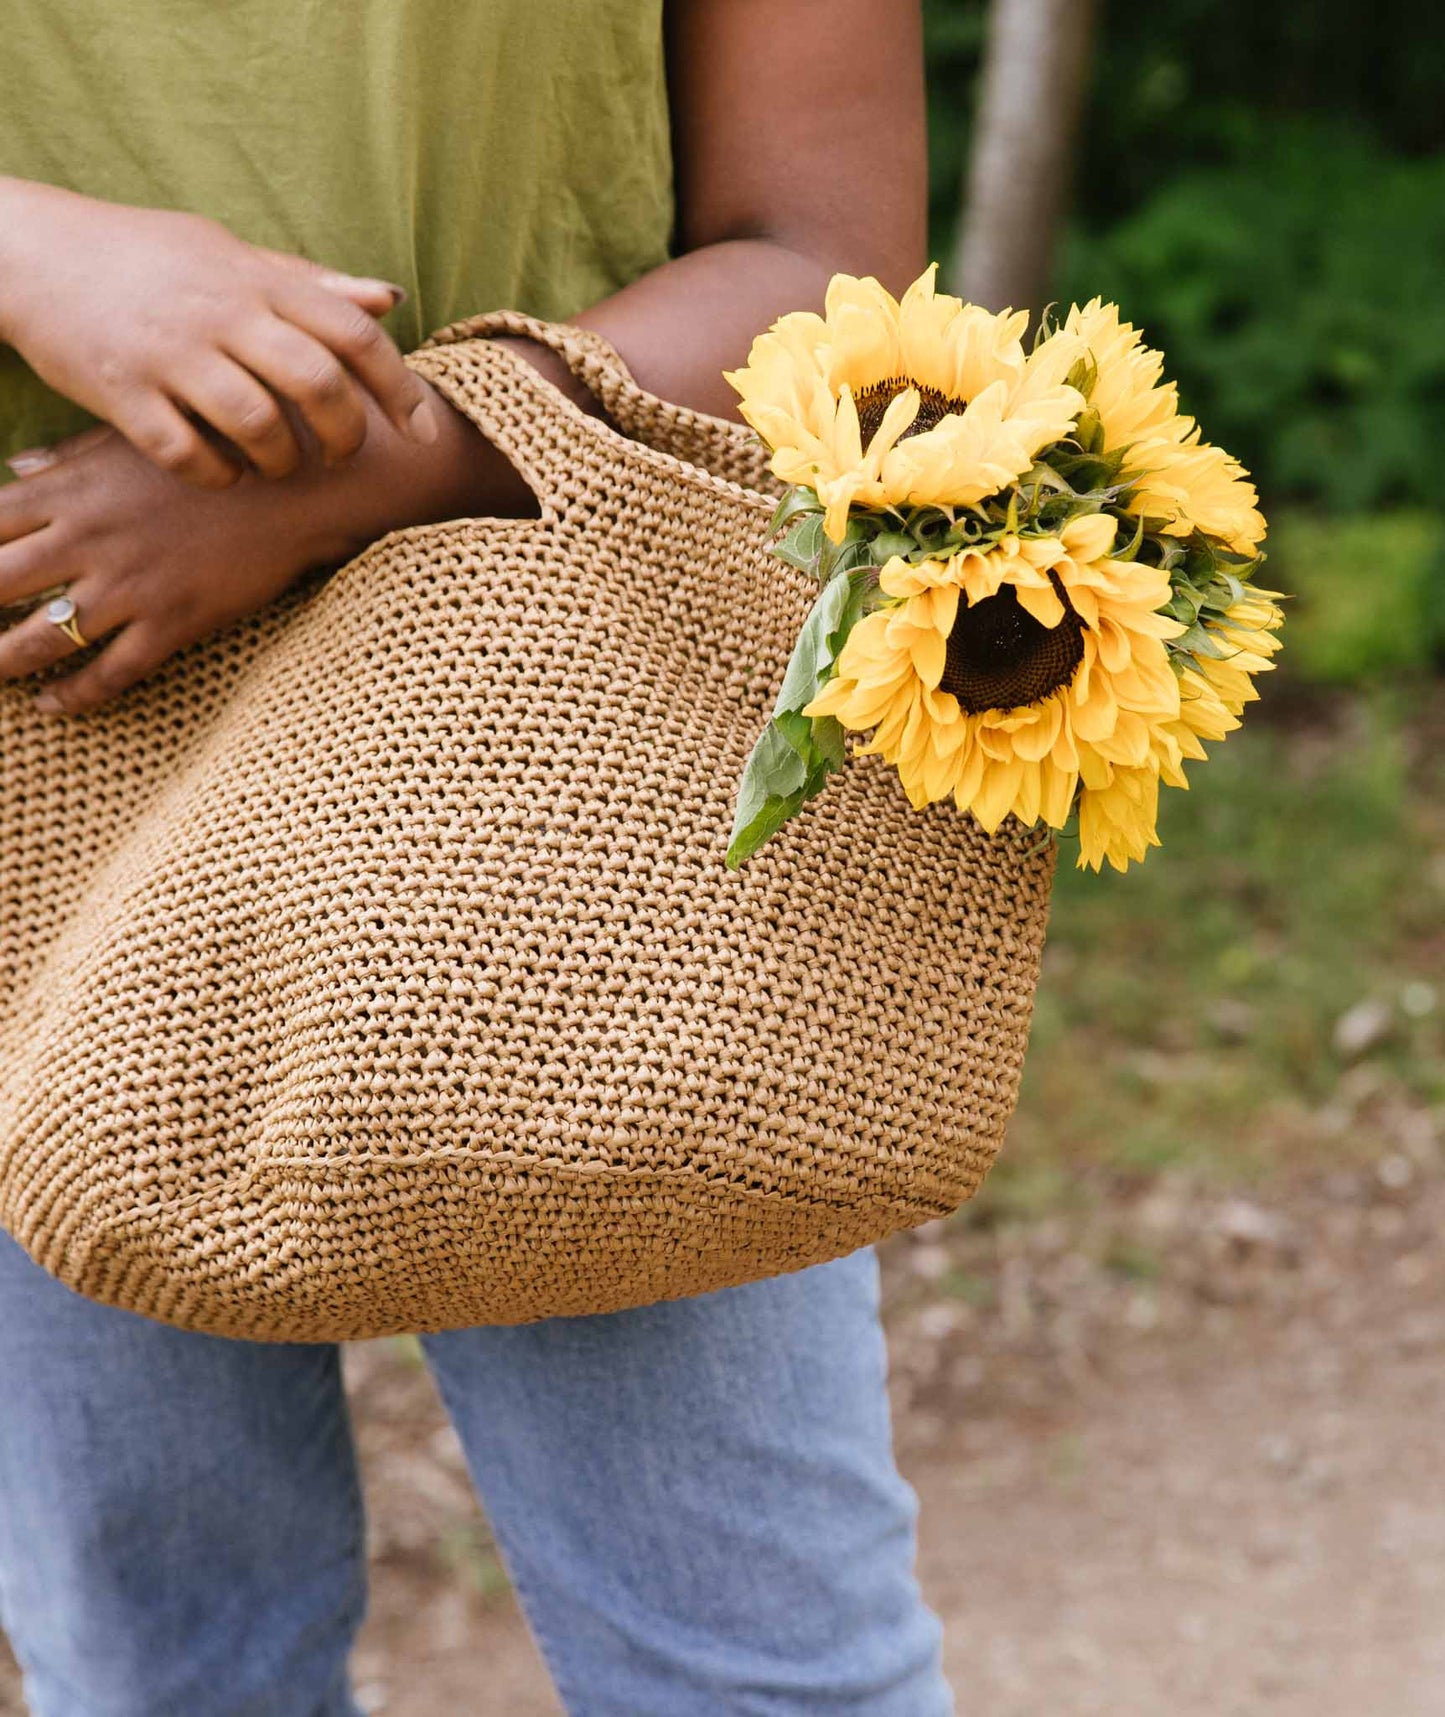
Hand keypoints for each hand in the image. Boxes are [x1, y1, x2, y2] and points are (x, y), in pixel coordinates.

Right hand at [0, 178, 437, 488]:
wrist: (32, 251)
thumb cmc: (147, 257)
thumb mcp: (231, 255)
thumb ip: (309, 284)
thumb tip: (389, 299)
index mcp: (255, 280)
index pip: (353, 332)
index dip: (400, 387)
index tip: (423, 430)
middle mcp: (218, 314)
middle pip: (316, 382)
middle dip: (345, 433)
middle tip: (342, 454)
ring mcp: (169, 354)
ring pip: (258, 425)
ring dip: (282, 461)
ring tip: (280, 466)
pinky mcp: (121, 393)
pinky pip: (189, 456)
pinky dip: (219, 477)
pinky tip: (223, 474)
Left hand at [0, 425, 357, 711]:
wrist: (297, 487)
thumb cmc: (216, 452)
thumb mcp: (134, 443)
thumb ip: (70, 458)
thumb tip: (17, 467)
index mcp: (73, 491)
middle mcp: (90, 540)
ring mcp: (131, 585)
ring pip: (46, 638)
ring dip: (4, 663)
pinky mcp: (173, 620)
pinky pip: (113, 670)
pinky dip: (76, 694)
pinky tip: (53, 704)